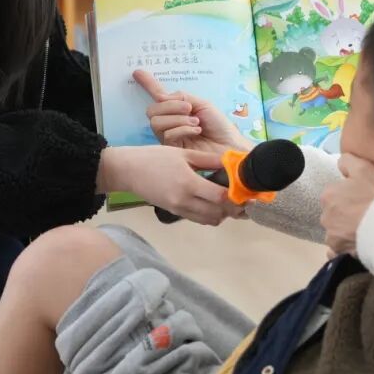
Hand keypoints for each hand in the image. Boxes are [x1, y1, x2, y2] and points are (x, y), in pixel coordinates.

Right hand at [98, 145, 241, 225]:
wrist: (128, 171)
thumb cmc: (155, 158)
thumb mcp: (183, 153)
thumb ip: (209, 159)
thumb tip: (232, 160)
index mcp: (188, 183)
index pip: (220, 197)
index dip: (235, 197)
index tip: (245, 191)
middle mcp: (185, 200)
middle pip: (218, 213)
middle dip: (232, 208)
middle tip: (241, 198)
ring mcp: (179, 209)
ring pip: (209, 220)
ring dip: (221, 213)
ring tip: (226, 200)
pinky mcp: (174, 213)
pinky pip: (198, 219)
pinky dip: (209, 214)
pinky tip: (211, 202)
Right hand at [134, 70, 252, 153]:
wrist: (230, 146)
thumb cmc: (220, 127)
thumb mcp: (202, 104)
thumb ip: (182, 98)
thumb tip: (162, 96)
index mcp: (178, 110)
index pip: (159, 96)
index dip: (148, 84)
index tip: (137, 72)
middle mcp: (170, 123)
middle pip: (152, 110)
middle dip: (170, 106)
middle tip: (189, 108)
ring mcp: (170, 137)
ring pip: (156, 122)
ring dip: (178, 118)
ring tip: (196, 122)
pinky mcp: (172, 150)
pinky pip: (167, 134)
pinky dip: (183, 129)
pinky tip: (196, 131)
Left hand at [320, 154, 373, 256]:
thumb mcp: (365, 168)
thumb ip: (348, 162)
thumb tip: (341, 164)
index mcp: (328, 195)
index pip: (335, 193)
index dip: (350, 195)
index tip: (364, 198)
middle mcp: (324, 216)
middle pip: (334, 213)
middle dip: (346, 213)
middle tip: (367, 213)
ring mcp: (331, 237)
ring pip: (336, 231)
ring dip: (345, 231)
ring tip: (365, 230)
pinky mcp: (338, 253)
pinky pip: (336, 251)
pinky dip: (343, 248)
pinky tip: (356, 244)